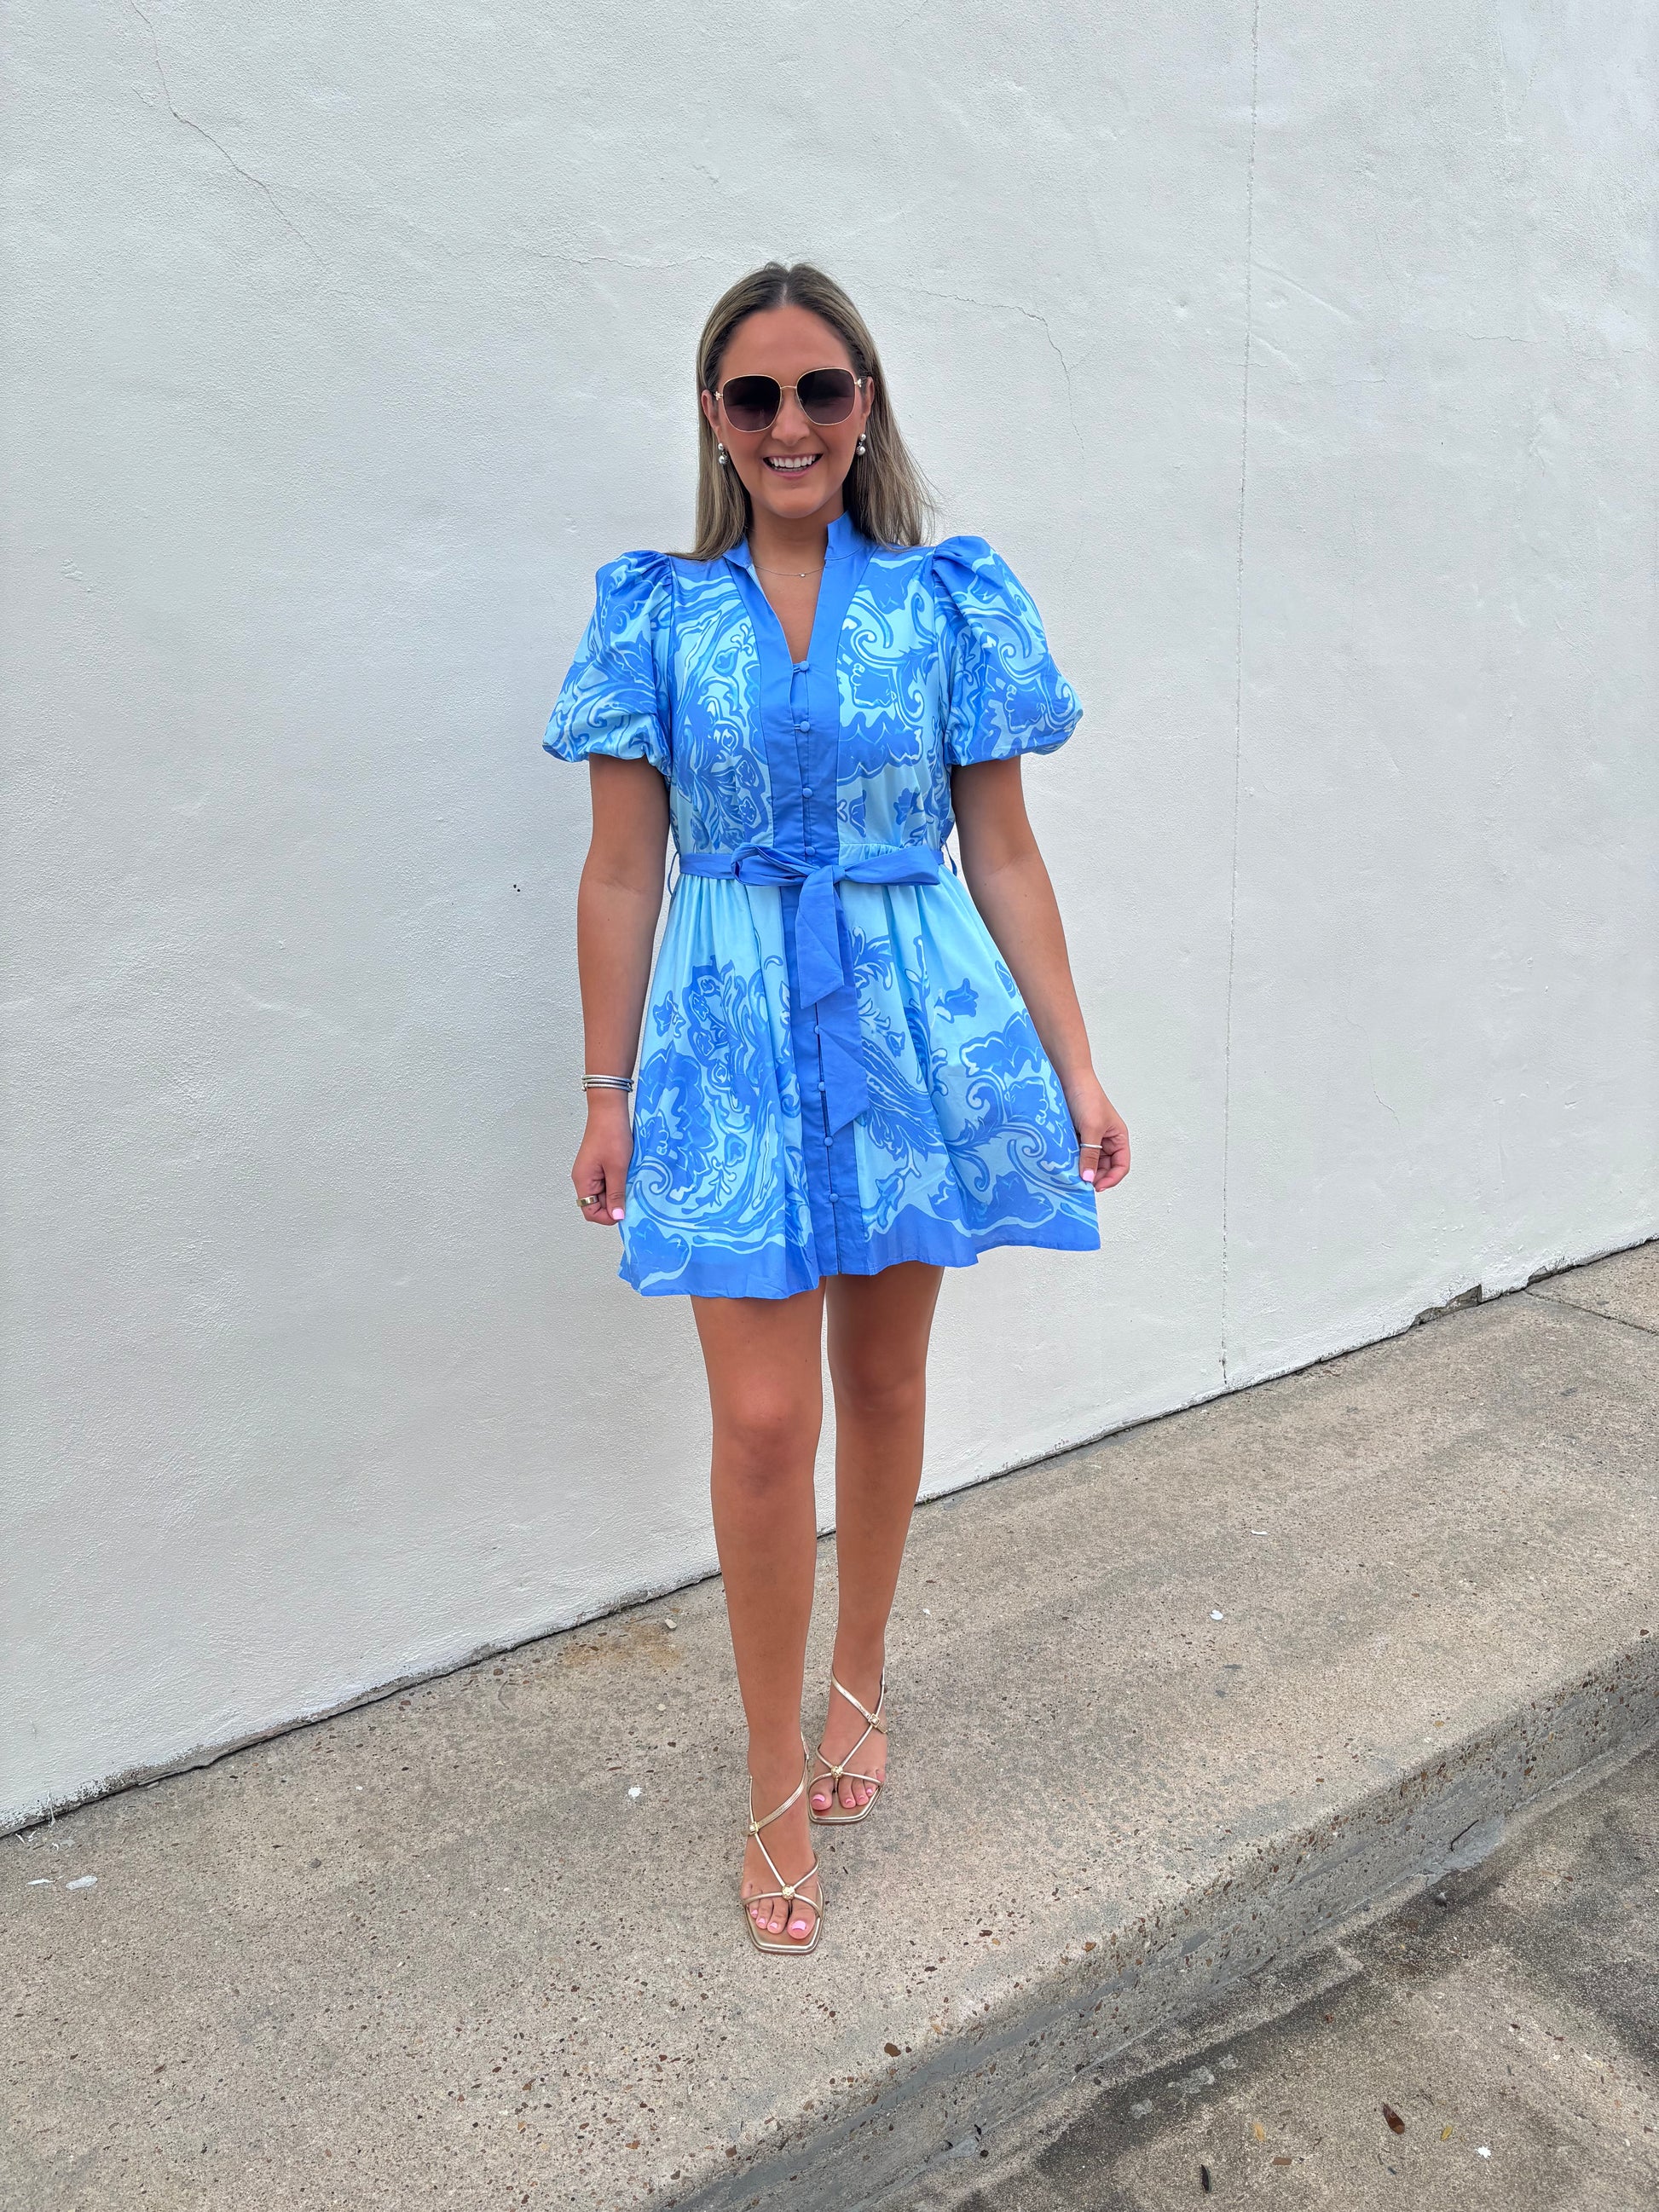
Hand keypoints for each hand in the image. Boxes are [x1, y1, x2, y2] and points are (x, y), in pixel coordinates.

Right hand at [572, 1094, 631, 1225]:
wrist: (609, 1109)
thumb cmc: (611, 1136)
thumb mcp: (617, 1168)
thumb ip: (616, 1194)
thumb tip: (617, 1217)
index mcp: (583, 1181)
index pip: (590, 1211)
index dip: (607, 1216)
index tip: (625, 1210)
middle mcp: (584, 1178)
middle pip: (598, 1203)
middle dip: (615, 1203)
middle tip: (633, 1195)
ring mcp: (591, 1171)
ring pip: (605, 1192)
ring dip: (619, 1191)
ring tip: (633, 1183)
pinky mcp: (599, 1164)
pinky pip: (608, 1181)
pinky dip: (619, 1181)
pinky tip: (630, 1175)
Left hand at [1065, 1071, 1129, 1191]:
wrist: (1068, 1078)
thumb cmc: (1087, 1097)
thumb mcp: (1091, 1128)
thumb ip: (1090, 1154)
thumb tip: (1088, 1178)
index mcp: (1118, 1137)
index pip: (1121, 1166)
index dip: (1111, 1179)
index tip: (1096, 1187)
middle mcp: (1106, 1140)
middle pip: (1104, 1167)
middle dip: (1094, 1176)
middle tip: (1079, 1183)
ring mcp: (1090, 1138)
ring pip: (1089, 1162)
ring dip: (1081, 1169)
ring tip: (1071, 1173)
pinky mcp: (1075, 1136)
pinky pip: (1076, 1154)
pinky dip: (1071, 1161)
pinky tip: (1064, 1164)